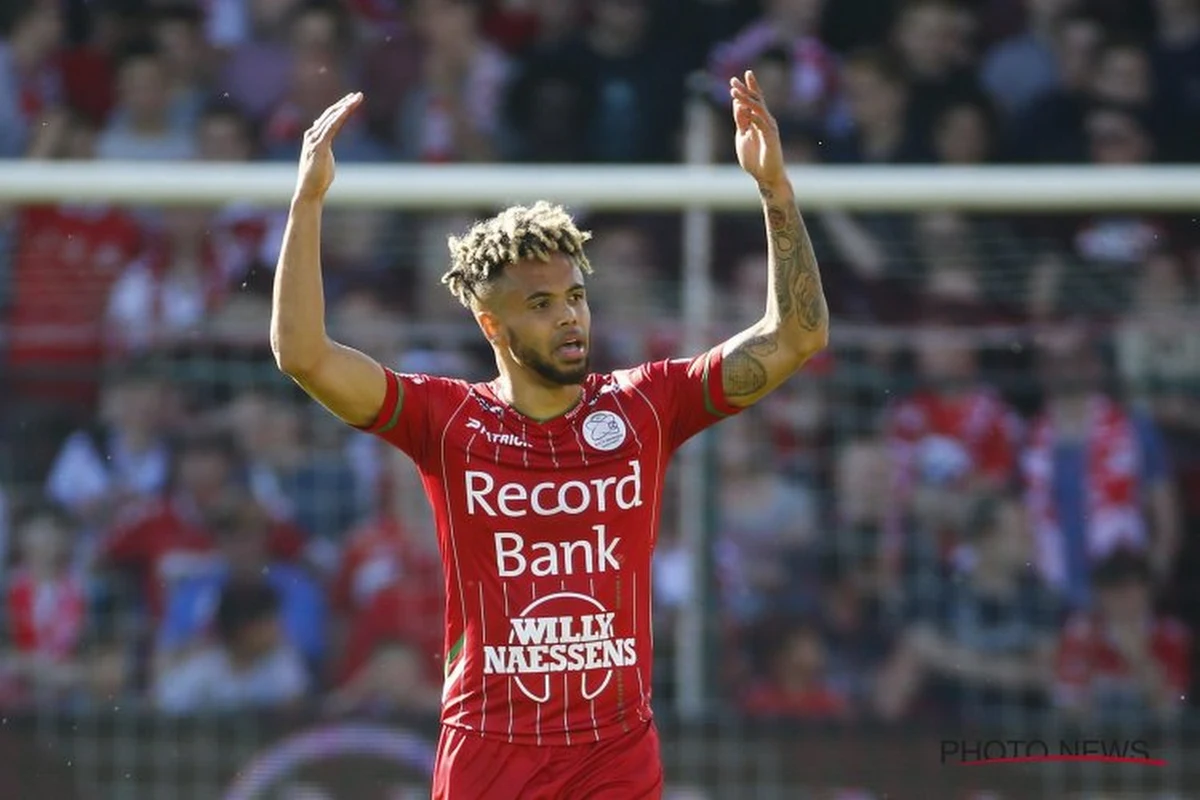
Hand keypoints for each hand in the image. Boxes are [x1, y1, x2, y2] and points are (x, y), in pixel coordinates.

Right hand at [294, 92, 363, 203]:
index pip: (329, 117)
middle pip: (331, 114)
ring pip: (332, 118)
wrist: (309, 191)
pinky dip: (339, 117)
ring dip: (345, 107)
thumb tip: (327, 138)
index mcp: (314, 136)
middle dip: (345, 103)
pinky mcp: (318, 146)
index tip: (352, 100)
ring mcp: (314, 139)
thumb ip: (325, 146)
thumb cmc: (318, 177)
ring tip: (357, 99)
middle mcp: (312, 134)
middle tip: (359, 95)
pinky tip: (347, 109)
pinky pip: (331, 128)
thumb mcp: (323, 157)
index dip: (340, 107)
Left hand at [731, 71, 786, 186]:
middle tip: (733, 80)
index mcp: (759, 120)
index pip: (754, 100)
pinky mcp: (771, 138)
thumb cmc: (755, 159)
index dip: (747, 88)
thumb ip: (741, 121)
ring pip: (758, 109)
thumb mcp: (742, 136)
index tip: (736, 79)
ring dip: (746, 100)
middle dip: (745, 89)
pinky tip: (745, 110)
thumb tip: (737, 104)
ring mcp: (769, 128)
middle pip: (756, 100)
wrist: (766, 176)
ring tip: (734, 93)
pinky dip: (754, 117)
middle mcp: (766, 121)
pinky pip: (762, 124)